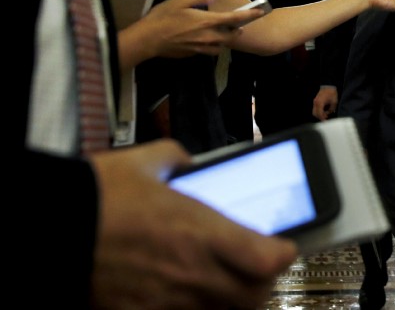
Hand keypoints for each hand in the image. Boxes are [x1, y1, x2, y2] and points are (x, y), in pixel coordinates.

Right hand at [88, 140, 297, 308]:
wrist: (51, 230)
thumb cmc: (95, 198)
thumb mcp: (143, 162)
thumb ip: (176, 158)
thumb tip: (185, 160)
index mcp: (203, 231)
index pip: (271, 258)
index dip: (283, 252)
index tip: (281, 243)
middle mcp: (194, 271)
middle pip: (255, 295)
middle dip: (261, 281)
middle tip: (256, 265)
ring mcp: (170, 299)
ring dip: (229, 297)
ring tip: (218, 278)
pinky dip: (192, 307)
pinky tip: (181, 291)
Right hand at [117, 0, 265, 71]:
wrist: (148, 40)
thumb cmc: (163, 17)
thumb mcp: (180, 0)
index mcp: (208, 21)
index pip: (234, 19)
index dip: (249, 15)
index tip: (261, 12)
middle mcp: (209, 37)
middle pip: (232, 36)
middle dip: (238, 30)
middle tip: (241, 24)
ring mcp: (202, 48)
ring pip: (222, 46)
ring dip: (227, 40)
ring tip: (226, 33)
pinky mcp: (194, 54)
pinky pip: (210, 51)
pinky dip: (214, 45)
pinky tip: (208, 40)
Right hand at [312, 86, 338, 120]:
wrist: (329, 85)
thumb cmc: (332, 93)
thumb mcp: (334, 102)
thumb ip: (331, 109)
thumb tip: (329, 113)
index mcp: (320, 103)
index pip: (319, 114)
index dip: (322, 119)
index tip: (325, 122)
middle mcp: (316, 103)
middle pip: (315, 114)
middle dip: (320, 117)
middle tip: (326, 118)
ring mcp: (315, 101)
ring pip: (314, 111)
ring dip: (319, 114)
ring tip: (325, 114)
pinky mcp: (316, 100)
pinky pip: (315, 108)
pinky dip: (319, 111)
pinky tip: (324, 110)